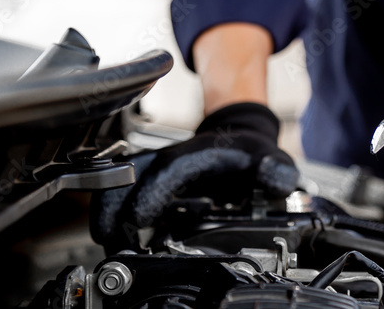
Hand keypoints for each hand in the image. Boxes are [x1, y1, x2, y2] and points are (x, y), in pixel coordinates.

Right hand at [92, 103, 297, 249]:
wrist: (237, 140)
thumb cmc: (248, 153)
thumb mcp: (269, 159)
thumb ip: (276, 171)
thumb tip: (275, 178)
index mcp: (195, 155)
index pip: (166, 171)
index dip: (149, 194)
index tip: (137, 221)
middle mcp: (168, 160)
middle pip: (126, 175)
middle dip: (111, 206)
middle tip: (107, 239)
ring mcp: (154, 170)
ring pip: (117, 184)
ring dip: (107, 212)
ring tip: (108, 244)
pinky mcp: (148, 183)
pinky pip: (123, 195)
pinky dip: (115, 215)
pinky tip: (118, 240)